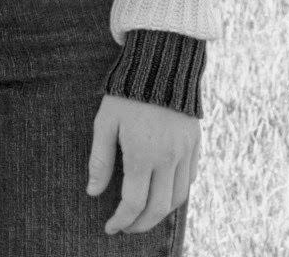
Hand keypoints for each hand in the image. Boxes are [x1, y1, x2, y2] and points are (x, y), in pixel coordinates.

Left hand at [86, 94, 199, 235]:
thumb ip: (100, 160)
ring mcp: (184, 151)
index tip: (110, 227)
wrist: (161, 61)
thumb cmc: (126, 92)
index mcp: (142, 154)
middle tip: (126, 226)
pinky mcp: (195, 142)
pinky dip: (177, 192)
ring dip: (161, 212)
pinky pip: (189, 179)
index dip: (121, 221)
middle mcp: (168, 158)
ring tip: (144, 214)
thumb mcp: (105, 122)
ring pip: (178, 198)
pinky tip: (163, 191)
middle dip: (140, 224)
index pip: (133, 203)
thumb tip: (93, 192)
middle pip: (158, 208)